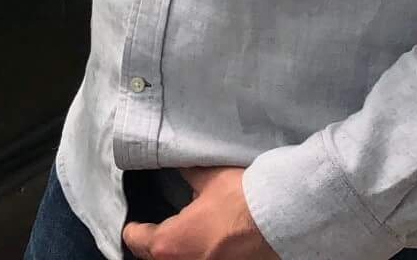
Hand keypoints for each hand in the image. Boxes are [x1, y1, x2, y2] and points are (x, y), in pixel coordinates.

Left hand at [123, 169, 278, 259]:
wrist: (282, 216)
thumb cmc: (242, 198)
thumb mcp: (207, 178)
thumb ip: (187, 176)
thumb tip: (178, 166)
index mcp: (169, 245)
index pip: (135, 239)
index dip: (134, 226)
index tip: (135, 220)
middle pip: (154, 257)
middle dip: (154, 243)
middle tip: (157, 226)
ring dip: (177, 251)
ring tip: (184, 235)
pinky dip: (198, 254)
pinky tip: (207, 242)